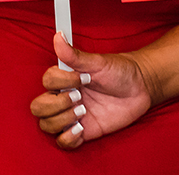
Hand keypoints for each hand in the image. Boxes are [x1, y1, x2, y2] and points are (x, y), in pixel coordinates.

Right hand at [29, 32, 153, 150]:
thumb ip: (75, 55)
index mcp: (65, 79)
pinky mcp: (83, 131)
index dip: (61, 82)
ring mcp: (72, 115)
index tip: (82, 78)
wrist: (140, 88)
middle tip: (78, 98)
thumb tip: (58, 36)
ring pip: (47, 125)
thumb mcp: (98, 62)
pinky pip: (63, 142)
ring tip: (83, 111)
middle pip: (38, 107)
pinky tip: (82, 128)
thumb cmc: (119, 71)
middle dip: (55, 105)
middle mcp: (64, 97)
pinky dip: (68, 138)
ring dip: (62, 120)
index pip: (46, 82)